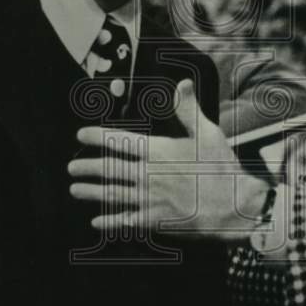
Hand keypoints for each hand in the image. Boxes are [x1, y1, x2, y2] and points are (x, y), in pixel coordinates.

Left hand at [70, 79, 270, 241]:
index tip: (81, 135)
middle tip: (71, 167)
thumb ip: (189, 109)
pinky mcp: (155, 221)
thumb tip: (182, 84)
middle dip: (87, 167)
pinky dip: (109, 221)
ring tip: (75, 189)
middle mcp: (148, 175)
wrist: (233, 206)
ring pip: (112, 194)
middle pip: (109, 169)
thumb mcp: (208, 133)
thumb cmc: (221, 168)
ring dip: (91, 192)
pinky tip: (96, 221)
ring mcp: (149, 199)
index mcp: (158, 151)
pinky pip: (125, 221)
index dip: (97, 137)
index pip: (120, 141)